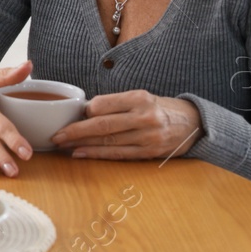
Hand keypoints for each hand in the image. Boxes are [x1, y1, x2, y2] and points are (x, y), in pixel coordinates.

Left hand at [51, 91, 200, 159]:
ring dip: (82, 144)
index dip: (84, 111)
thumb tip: (83, 110)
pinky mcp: (149, 152)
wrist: (193, 124)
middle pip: (103, 125)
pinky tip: (80, 154)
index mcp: (139, 98)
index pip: (104, 104)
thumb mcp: (141, 97)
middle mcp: (144, 117)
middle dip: (75, 131)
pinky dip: (97, 154)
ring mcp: (148, 137)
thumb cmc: (159, 108)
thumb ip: (115, 103)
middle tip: (56, 135)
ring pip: (108, 142)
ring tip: (63, 145)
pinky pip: (118, 154)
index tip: (68, 115)